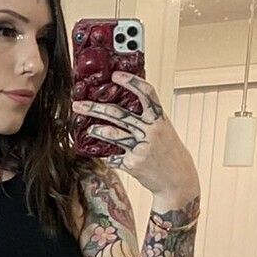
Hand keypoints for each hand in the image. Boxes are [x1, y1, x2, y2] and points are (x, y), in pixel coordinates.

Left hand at [72, 72, 199, 201]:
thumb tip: (129, 104)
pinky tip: (108, 156)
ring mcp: (141, 148)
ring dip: (96, 131)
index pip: (146, 93)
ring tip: (88, 129)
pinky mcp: (133, 164)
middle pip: (118, 114)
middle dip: (94, 108)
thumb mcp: (165, 130)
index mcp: (160, 120)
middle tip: (79, 105)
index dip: (131, 82)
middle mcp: (150, 131)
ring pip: (111, 135)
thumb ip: (148, 119)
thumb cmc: (170, 154)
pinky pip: (113, 157)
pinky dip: (109, 156)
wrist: (178, 181)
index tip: (115, 76)